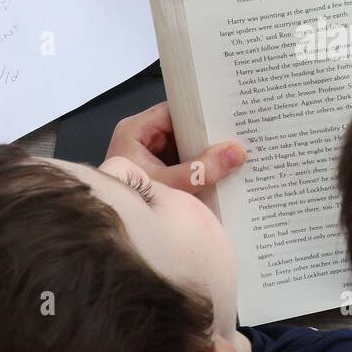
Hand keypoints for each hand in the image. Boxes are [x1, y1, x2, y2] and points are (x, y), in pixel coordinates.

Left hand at [105, 102, 246, 193]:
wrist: (111, 240)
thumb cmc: (131, 205)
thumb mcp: (170, 186)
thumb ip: (202, 170)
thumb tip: (237, 152)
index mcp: (135, 131)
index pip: (173, 111)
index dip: (200, 112)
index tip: (228, 114)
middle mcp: (141, 139)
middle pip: (181, 129)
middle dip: (207, 134)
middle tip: (240, 134)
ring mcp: (150, 156)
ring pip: (185, 146)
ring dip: (206, 152)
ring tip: (239, 149)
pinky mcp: (158, 172)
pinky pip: (183, 162)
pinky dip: (199, 167)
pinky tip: (225, 168)